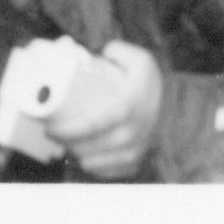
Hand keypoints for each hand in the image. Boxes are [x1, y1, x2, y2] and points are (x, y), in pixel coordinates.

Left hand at [41, 41, 163, 179]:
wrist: (173, 107)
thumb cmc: (147, 83)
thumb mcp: (139, 58)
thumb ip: (118, 50)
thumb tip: (96, 55)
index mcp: (129, 107)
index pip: (91, 125)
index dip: (66, 129)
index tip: (49, 124)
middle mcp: (131, 134)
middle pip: (88, 146)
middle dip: (64, 142)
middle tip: (50, 132)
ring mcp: (133, 152)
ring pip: (94, 162)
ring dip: (74, 154)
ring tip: (63, 143)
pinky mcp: (134, 164)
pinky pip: (106, 173)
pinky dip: (91, 167)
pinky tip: (81, 157)